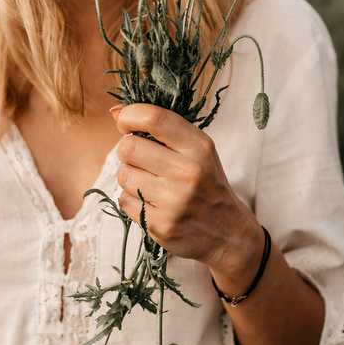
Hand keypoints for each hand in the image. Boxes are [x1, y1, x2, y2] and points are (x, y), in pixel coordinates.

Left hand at [113, 103, 263, 295]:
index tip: (124, 121)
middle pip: (129, 147)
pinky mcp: (161, 224)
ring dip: (130, 177)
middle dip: (127, 150)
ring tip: (150, 183)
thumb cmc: (207, 183)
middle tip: (139, 158)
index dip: (130, 115)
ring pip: (124, 175)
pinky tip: (152, 203)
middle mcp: (188, 172)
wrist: (229, 233)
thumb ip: (161, 128)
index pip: (154, 118)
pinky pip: (125, 200)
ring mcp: (174, 201)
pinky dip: (132, 200)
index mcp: (199, 147)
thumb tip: (115, 111)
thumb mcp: (198, 151)